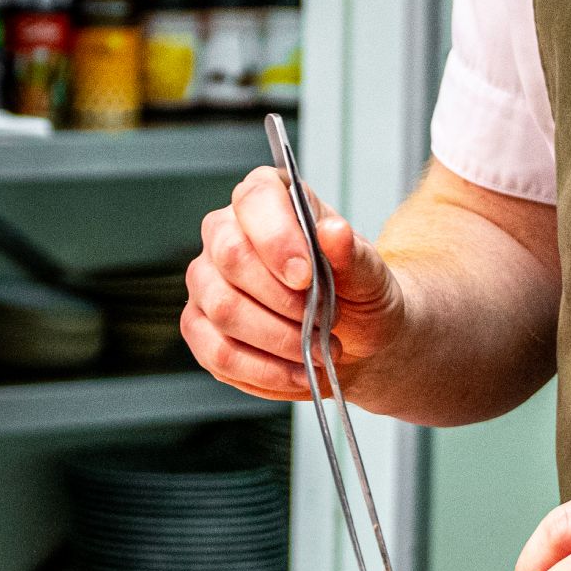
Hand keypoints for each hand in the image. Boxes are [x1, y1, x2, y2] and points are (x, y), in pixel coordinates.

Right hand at [182, 164, 397, 401]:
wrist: (357, 339)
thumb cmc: (357, 294)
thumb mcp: (370, 274)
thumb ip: (353, 254)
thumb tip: (334, 233)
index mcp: (268, 199)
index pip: (254, 200)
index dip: (277, 238)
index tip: (307, 276)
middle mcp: (225, 233)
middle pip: (230, 256)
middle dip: (283, 300)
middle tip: (324, 320)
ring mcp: (206, 281)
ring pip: (223, 309)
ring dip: (279, 339)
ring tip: (318, 350)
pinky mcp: (200, 327)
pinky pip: (218, 353)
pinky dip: (265, 370)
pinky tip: (297, 372)